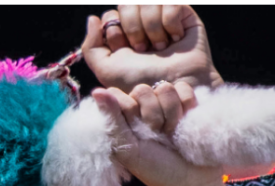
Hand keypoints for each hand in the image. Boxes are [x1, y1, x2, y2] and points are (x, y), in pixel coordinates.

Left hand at [83, 6, 220, 92]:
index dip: (116, 34)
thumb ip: (91, 46)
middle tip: (143, 49)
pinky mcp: (184, 13)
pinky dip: (170, 22)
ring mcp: (161, 16)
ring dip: (152, 27)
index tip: (125, 51)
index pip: (110, 16)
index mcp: (120, 34)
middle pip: (127, 3)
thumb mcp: (106, 70)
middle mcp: (140, 23)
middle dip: (133, 28)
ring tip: (160, 47)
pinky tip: (176, 39)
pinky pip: (171, 2)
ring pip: (148, 0)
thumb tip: (93, 18)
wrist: (172, 89)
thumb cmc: (139, 82)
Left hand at [92, 81, 223, 185]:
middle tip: (157, 135)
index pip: (117, 94)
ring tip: (172, 133)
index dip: (129, 111)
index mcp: (124, 117)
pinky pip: (185, 89)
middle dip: (152, 116)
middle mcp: (143, 107)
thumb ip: (112, 120)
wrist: (191, 181)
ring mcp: (166, 102)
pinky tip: (187, 123)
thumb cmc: (155, 169)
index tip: (136, 132)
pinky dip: (187, 107)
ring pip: (165, 88)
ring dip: (171, 113)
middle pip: (142, 90)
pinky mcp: (188, 101)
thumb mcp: (128, 149)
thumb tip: (97, 91)